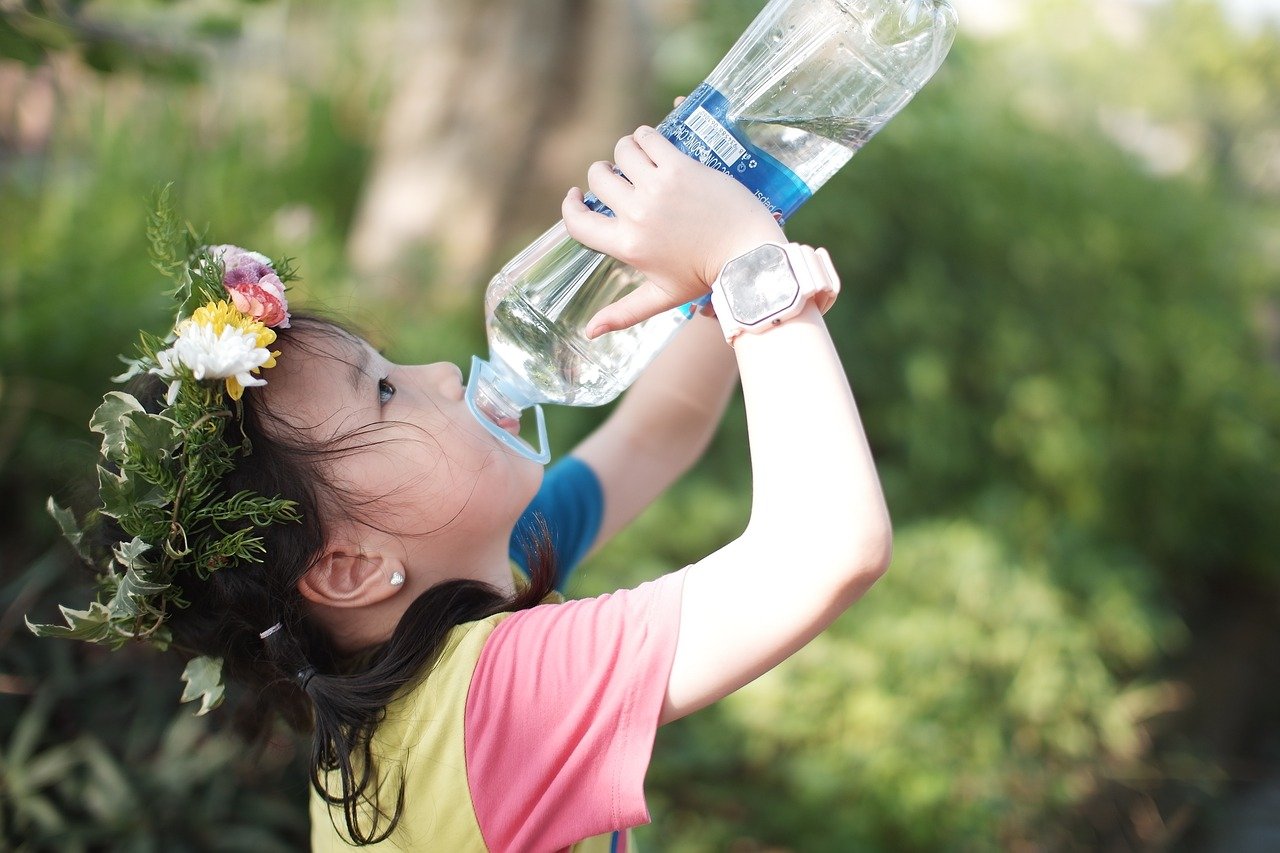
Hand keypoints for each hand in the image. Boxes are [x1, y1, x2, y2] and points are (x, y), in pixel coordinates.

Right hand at [562, 125, 784, 337]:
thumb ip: (622, 314)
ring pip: (621, 151)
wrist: (747, 254)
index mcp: (628, 245)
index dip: (569, 206)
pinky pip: (648, 138)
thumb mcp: (661, 297)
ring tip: (637, 158)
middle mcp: (637, 215)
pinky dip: (645, 137)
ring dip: (625, 151)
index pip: (577, 222)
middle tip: (620, 177)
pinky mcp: (680, 168)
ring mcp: (658, 189)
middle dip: (603, 174)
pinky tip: (651, 144)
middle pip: (598, 179)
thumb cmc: (705, 277)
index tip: (575, 196)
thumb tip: (588, 333)